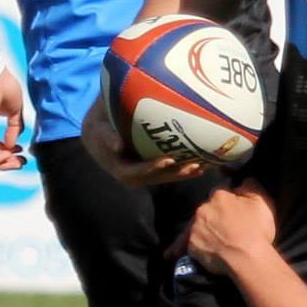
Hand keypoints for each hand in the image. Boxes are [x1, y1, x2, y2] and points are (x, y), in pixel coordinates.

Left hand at [0, 71, 27, 170]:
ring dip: (2, 163)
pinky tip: (8, 154)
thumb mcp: (14, 111)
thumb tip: (13, 145)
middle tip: (22, 162)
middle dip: (7, 162)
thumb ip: (15, 128)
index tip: (21, 151)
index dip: (8, 152)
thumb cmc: (3, 86)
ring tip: (16, 159)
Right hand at [81, 93, 204, 188]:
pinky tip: (206, 161)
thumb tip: (118, 146)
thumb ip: (108, 136)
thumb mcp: (100, 129)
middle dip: (177, 173)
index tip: (168, 159)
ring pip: (168, 176)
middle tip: (196, 165)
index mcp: (121, 169)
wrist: (100, 136)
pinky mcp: (154, 170)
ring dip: (187, 172)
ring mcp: (146, 174)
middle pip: (159, 177)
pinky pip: (172, 170)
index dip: (153, 168)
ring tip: (206, 165)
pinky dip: (187, 166)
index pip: (138, 172)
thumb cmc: (101, 128)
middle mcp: (135, 176)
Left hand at [186, 183, 276, 274]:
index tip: (235, 208)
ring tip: (211, 241)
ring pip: (196, 226)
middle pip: (206, 209)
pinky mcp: (191, 246)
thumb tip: (244, 179)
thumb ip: (251, 185)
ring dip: (202, 230)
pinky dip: (188, 247)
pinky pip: (189, 244)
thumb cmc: (257, 229)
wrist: (247, 258)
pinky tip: (186, 253)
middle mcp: (202, 209)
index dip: (229, 200)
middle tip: (225, 227)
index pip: (221, 191)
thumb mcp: (262, 201)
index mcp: (219, 196)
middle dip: (214, 215)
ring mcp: (194, 228)